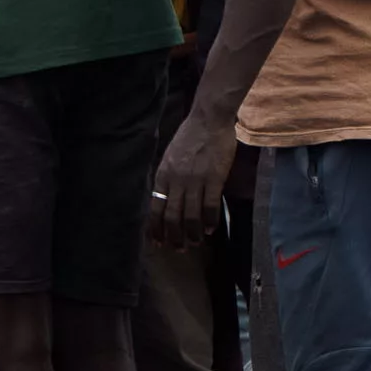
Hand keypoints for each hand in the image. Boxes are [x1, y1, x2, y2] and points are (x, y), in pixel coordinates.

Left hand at [151, 108, 235, 252]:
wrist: (208, 121)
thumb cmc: (189, 138)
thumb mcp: (169, 158)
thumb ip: (167, 178)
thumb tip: (164, 198)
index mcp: (162, 175)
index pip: (155, 208)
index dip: (156, 228)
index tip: (157, 242)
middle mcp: (176, 180)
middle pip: (172, 216)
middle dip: (173, 236)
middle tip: (177, 249)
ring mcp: (195, 180)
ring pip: (190, 215)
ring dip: (191, 233)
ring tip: (194, 243)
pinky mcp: (214, 179)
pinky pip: (210, 206)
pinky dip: (209, 221)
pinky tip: (209, 230)